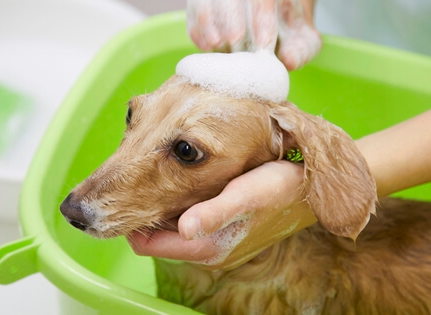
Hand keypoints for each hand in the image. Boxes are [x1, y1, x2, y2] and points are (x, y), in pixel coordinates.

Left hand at [128, 161, 316, 269]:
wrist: (307, 188)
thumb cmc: (277, 188)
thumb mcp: (245, 197)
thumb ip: (214, 213)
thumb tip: (184, 228)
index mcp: (207, 247)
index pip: (148, 245)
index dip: (131, 223)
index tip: (123, 195)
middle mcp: (207, 249)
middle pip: (157, 236)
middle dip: (145, 212)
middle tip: (136, 179)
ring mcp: (214, 240)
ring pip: (170, 227)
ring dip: (161, 207)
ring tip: (155, 176)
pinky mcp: (220, 228)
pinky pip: (186, 219)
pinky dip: (178, 204)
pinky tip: (181, 182)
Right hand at [186, 0, 321, 69]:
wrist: (278, 25)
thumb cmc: (291, 35)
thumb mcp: (303, 40)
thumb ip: (302, 48)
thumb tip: (289, 61)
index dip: (261, 16)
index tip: (263, 43)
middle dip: (230, 15)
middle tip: (234, 40)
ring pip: (206, 0)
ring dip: (208, 19)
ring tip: (216, 43)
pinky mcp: (203, 5)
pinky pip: (193, 10)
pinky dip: (196, 28)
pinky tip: (205, 46)